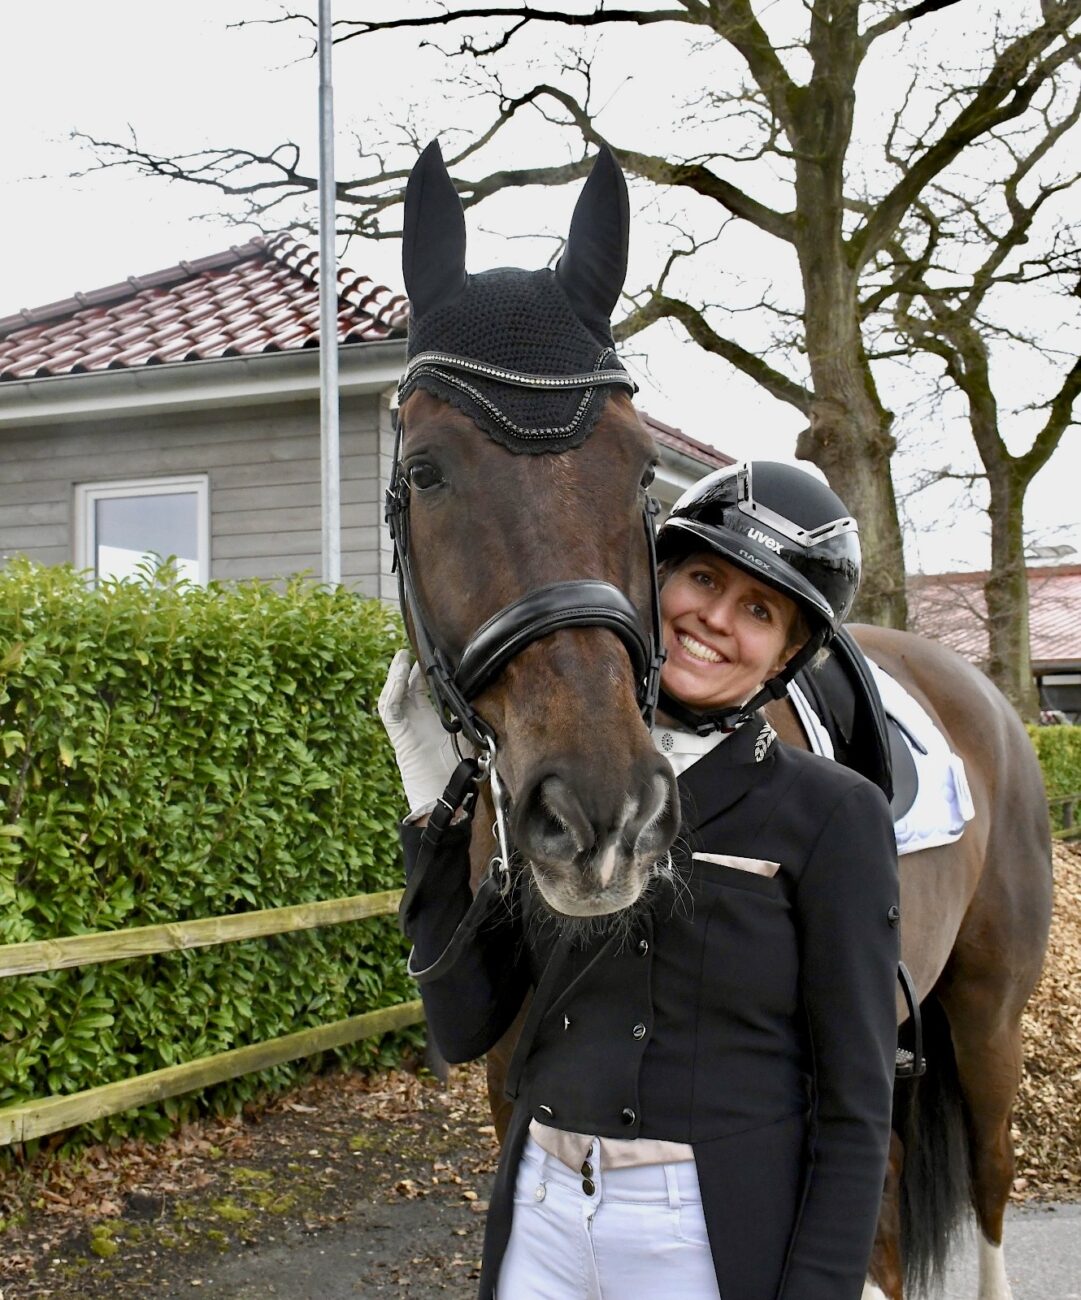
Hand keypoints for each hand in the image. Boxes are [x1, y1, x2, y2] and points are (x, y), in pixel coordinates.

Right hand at [378, 650, 464, 814]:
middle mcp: (415, 721)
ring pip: (392, 696)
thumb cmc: (459, 773)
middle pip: (405, 687)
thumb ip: (474, 719)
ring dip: (396, 676)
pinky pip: (390, 710)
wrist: (445, 800)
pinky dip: (392, 691)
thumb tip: (490, 696)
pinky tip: (400, 676)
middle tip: (415, 647)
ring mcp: (405, 728)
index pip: (423, 689)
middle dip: (408, 667)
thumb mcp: (472, 738)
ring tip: (403, 657)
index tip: (434, 653)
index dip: (425, 671)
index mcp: (431, 720)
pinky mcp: (399, 736)